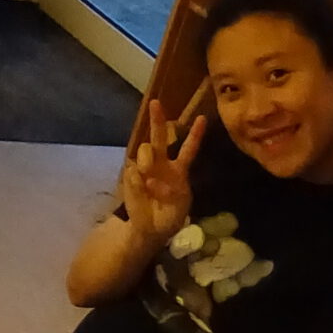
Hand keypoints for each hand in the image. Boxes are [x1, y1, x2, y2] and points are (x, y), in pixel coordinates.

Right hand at [119, 101, 207, 252]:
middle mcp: (161, 164)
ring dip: (147, 158)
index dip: (195, 135)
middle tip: (155, 103)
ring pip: (145, 150)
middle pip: (160, 137)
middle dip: (157, 119)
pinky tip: (141, 191)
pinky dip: (136, 181)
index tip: (202, 118)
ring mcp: (144, 168)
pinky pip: (132, 171)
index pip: (188, 149)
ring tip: (147, 174)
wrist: (149, 229)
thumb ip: (170, 193)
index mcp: (179, 170)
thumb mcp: (179, 208)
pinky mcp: (130, 176)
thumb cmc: (168, 217)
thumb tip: (149, 179)